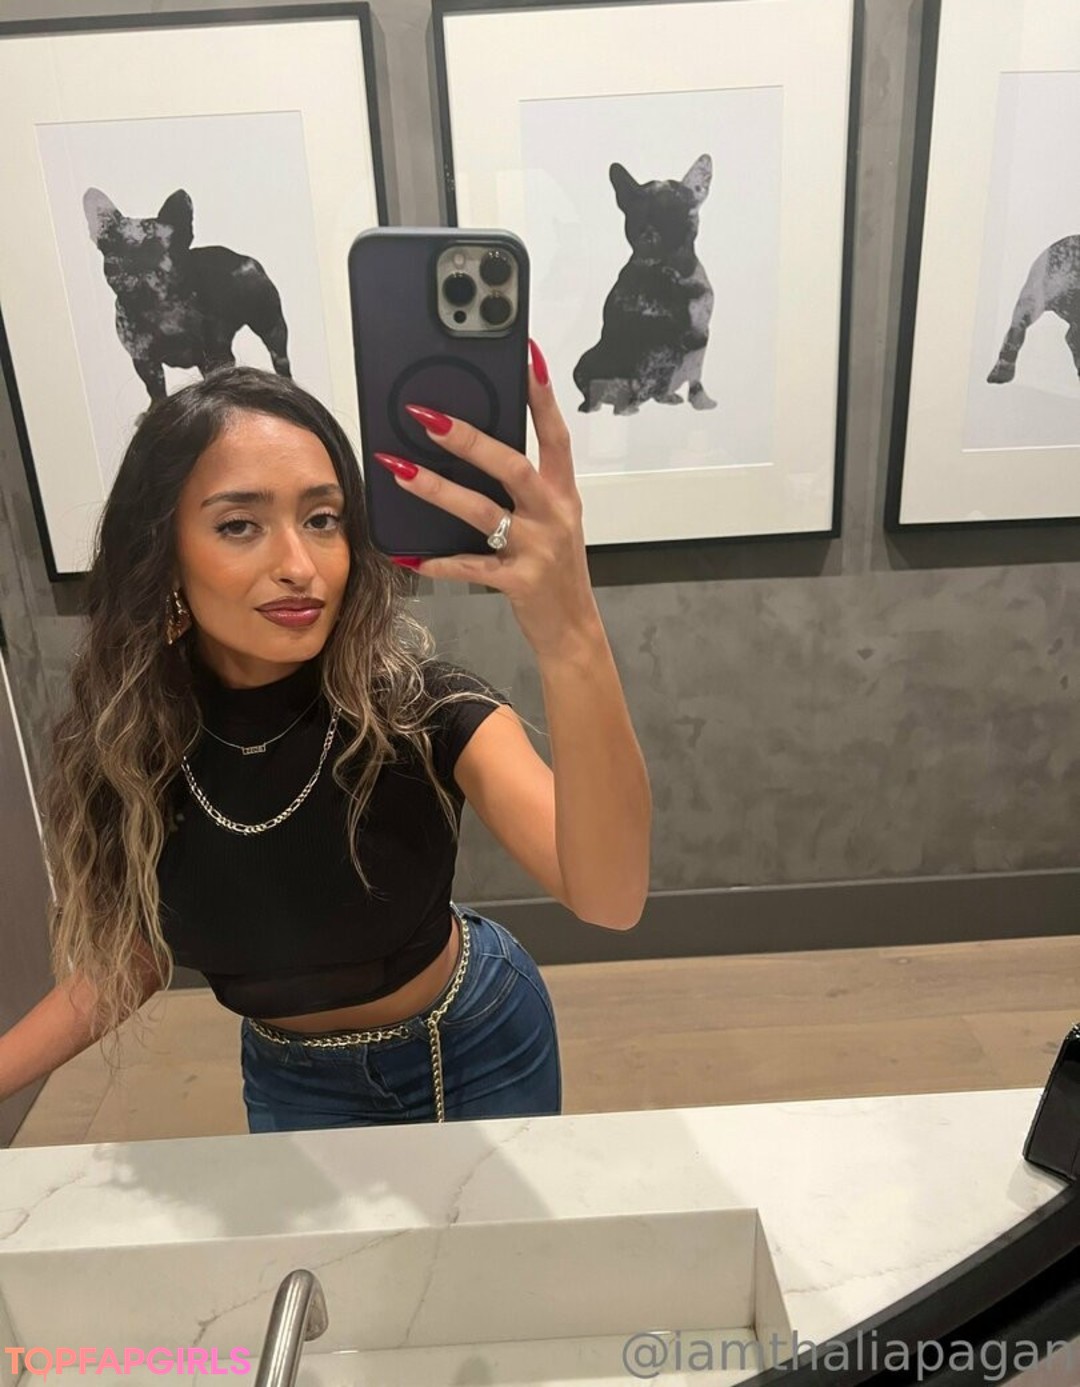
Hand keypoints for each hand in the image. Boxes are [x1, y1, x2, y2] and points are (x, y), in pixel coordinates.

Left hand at [373, 340, 599, 658]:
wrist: (572, 630)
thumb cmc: (553, 570)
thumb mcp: (550, 522)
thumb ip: (522, 490)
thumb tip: (472, 449)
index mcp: (562, 493)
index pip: (556, 434)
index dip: (542, 395)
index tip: (526, 355)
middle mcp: (554, 515)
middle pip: (512, 466)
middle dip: (468, 439)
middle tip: (425, 416)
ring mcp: (537, 549)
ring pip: (482, 512)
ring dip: (436, 488)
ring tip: (398, 468)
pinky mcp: (518, 582)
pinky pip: (469, 567)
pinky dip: (436, 561)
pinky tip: (406, 553)